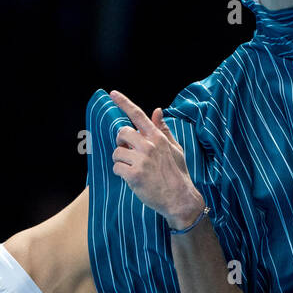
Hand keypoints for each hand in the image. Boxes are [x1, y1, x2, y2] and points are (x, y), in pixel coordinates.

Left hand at [108, 89, 205, 227]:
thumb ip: (163, 129)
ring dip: (120, 161)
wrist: (180, 199)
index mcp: (158, 138)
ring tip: (132, 169)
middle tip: (128, 152)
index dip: (124, 103)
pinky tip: (131, 178)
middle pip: (122, 133)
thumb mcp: (175, 149)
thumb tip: (157, 110)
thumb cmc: (178, 174)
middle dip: (121, 142)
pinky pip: (116, 168)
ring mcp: (142, 161)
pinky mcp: (135, 175)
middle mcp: (149, 146)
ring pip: (117, 152)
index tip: (112, 93)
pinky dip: (120, 173)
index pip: (138, 115)